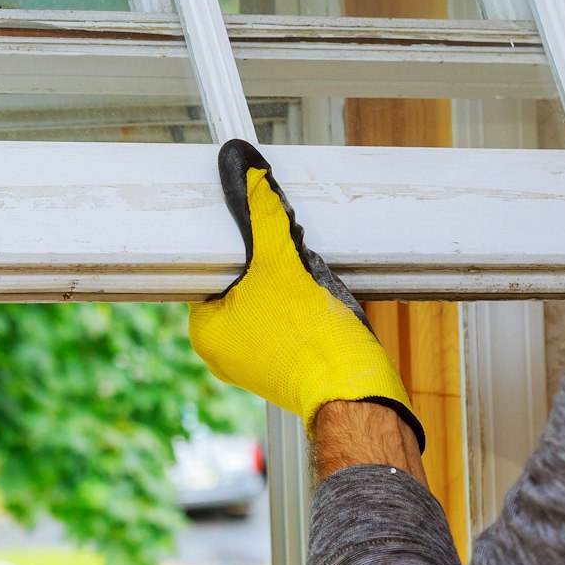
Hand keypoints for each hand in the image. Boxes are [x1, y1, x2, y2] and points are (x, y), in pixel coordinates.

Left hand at [187, 141, 423, 448]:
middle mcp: (220, 353)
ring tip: (302, 277)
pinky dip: (295, 307)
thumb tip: (243, 167)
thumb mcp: (283, 262)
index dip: (229, 244)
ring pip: (261, 303)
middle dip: (261, 264)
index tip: (246, 227)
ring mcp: (252, 365)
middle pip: (236, 284)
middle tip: (283, 250)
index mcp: (204, 330)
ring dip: (281, 284)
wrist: (360, 398)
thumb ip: (262, 212)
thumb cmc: (315, 339)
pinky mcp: (283, 372)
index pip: (206, 269)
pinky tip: (313, 299)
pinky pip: (281, 324)